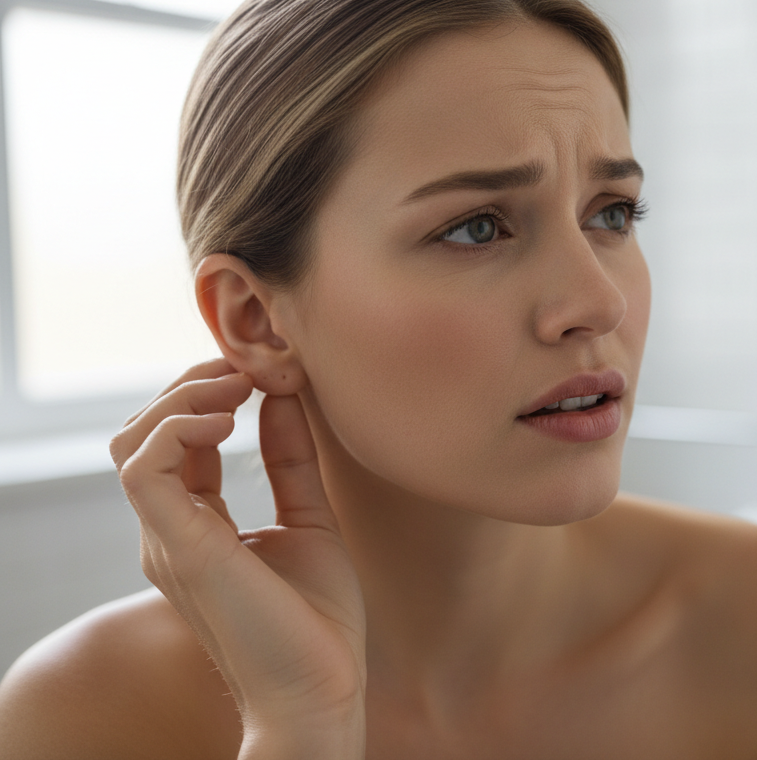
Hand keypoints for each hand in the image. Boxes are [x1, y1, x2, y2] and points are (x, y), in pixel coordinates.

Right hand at [110, 359, 365, 756]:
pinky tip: (230, 418)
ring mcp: (167, 539)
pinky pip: (144, 467)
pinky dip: (179, 427)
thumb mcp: (309, 519)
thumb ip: (291, 461)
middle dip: (191, 385)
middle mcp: (170, 531)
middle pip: (144, 433)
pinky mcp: (178, 546)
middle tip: (248, 368)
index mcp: (197, 526)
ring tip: (239, 385)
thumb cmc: (319, 621)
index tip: (265, 371)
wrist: (323, 688)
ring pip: (133, 441)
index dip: (214, 394)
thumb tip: (284, 398)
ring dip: (183, 397)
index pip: (179, 440)